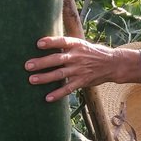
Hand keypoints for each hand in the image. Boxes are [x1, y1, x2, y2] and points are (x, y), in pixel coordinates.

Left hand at [25, 36, 140, 101]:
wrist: (113, 64)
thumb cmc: (93, 52)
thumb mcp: (82, 44)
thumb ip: (66, 45)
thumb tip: (46, 42)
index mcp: (76, 45)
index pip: (62, 41)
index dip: (51, 42)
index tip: (38, 43)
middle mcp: (77, 57)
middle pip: (57, 59)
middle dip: (42, 62)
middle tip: (28, 65)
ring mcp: (79, 70)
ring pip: (59, 74)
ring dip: (45, 78)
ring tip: (32, 80)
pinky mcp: (82, 81)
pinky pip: (68, 88)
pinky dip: (58, 94)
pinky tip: (48, 98)